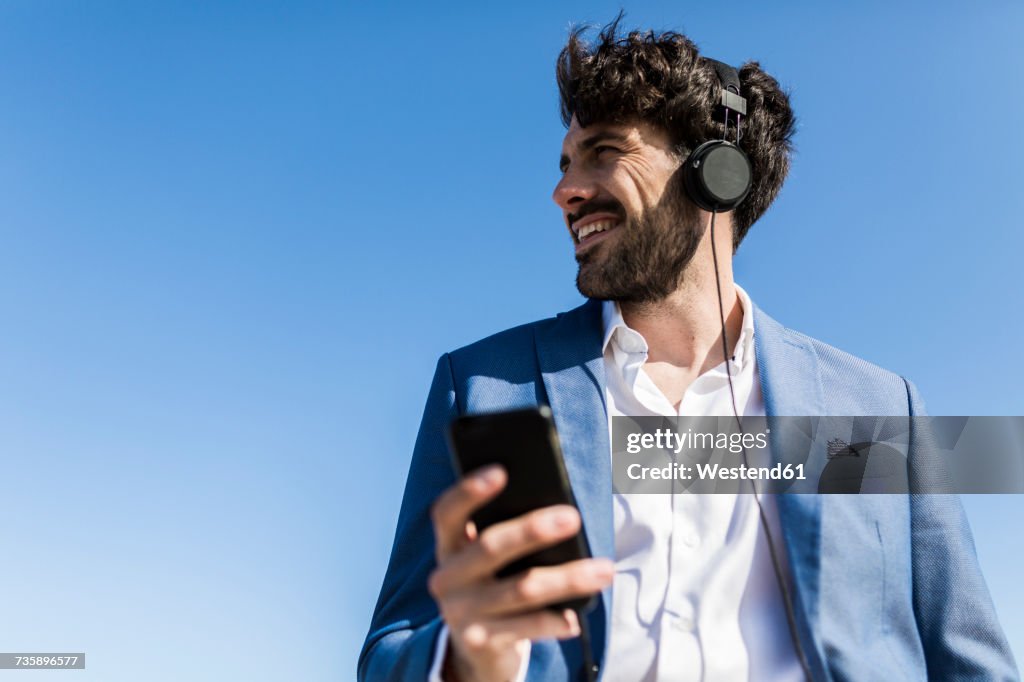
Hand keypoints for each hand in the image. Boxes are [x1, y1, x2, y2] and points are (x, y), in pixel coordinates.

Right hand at [428, 465, 613, 681]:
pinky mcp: (479, 642)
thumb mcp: (490, 560)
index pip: (447, 512)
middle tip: (573, 517)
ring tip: (604, 570)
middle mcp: (446, 578)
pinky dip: (554, 622)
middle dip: (532, 530)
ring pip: (520, 589)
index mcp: (448, 546)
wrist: (475, 647)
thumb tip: (560, 512)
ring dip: (567, 578)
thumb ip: (506, 533)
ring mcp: (459, 612)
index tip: (501, 471)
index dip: (469, 490)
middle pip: (489, 546)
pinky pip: (525, 628)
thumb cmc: (495, 583)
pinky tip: (575, 619)